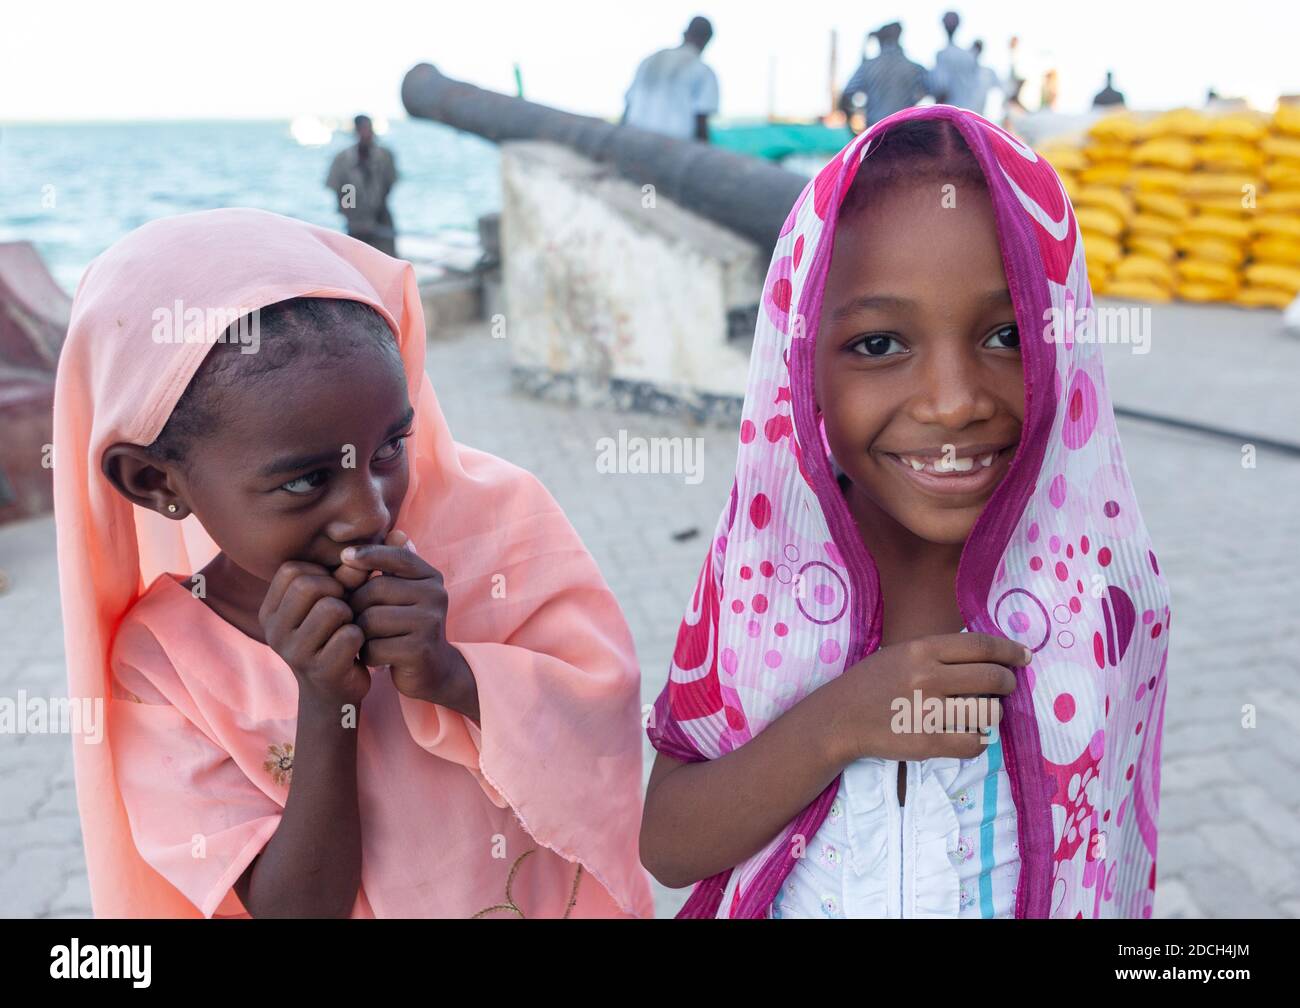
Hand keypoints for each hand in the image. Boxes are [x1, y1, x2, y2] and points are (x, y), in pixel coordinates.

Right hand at [259, 561, 370, 708]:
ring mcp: (293, 653)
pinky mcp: (319, 671)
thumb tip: (386, 540)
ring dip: (350, 615)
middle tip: (344, 611)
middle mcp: (273, 631)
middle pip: (308, 585)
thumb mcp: (338, 599)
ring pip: (331, 608)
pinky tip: (356, 649)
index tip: (332, 592)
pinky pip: (350, 635)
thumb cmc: (336, 636)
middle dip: (336, 592)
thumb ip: (353, 571)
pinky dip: (361, 637)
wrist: (337, 692)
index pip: (292, 570)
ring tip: (348, 628)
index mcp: (270, 610)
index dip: (322, 574)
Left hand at [336, 531, 477, 718]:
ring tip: (367, 639)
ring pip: (371, 620)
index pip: (397, 557)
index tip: (344, 556)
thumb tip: (394, 531)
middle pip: (375, 590)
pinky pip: (374, 647)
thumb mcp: (405, 593)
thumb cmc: (408, 626)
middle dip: (356, 605)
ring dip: (360, 633)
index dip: (369, 554)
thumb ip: (394, 565)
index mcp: (431, 578)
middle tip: (356, 621)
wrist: (434, 670)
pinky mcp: (419, 651)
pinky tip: (375, 657)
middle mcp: (435, 596)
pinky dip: (367, 655)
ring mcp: (430, 623)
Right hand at [833, 632, 1026, 763]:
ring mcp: (928, 711)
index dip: (1010, 650)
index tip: (1024, 656)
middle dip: (1008, 683)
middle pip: (993, 678)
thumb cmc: (873, 682)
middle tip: (1005, 687)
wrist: (840, 717)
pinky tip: (968, 734)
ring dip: (993, 712)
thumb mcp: (902, 653)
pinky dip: (979, 739)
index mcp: (923, 649)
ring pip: (989, 712)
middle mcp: (928, 676)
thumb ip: (940, 651)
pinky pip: (974, 742)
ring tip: (982, 711)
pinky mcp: (928, 742)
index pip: (982, 646)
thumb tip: (990, 655)